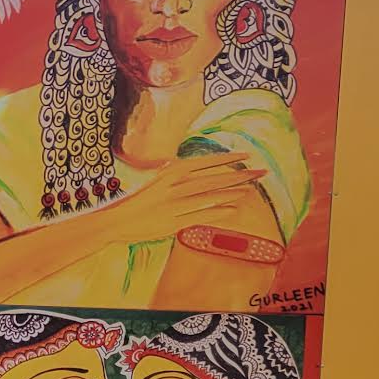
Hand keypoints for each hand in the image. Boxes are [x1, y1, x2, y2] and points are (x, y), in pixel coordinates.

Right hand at [97, 154, 261, 245]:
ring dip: (234, 193)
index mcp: (171, 172)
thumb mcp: (154, 181)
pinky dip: (220, 212)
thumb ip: (170, 173)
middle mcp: (176, 186)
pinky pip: (203, 216)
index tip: (245, 156)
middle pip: (215, 178)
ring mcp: (177, 205)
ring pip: (212, 197)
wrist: (117, 220)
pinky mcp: (175, 222)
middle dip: (240, 175)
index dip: (228, 159)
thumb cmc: (136, 201)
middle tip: (260, 172)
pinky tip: (233, 209)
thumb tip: (178, 165)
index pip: (205, 162)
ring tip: (250, 190)